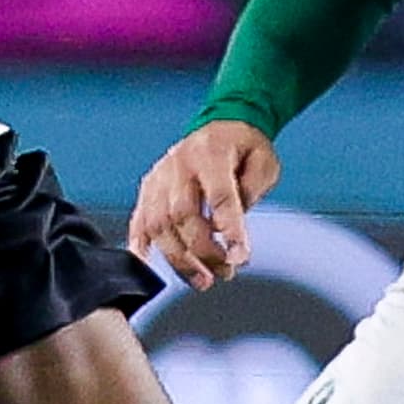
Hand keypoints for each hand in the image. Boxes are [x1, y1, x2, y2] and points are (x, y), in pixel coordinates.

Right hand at [131, 119, 279, 288]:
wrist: (221, 124)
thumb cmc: (244, 147)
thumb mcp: (264, 162)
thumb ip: (252, 192)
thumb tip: (230, 229)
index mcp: (211, 153)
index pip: (219, 196)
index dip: (229, 229)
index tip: (240, 256)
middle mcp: (179, 164)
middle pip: (182, 214)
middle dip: (204, 251)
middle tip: (225, 271)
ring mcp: (159, 177)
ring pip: (158, 224)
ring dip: (179, 259)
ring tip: (202, 280)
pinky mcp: (148, 189)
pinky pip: (138, 221)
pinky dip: (141, 246)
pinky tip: (150, 267)